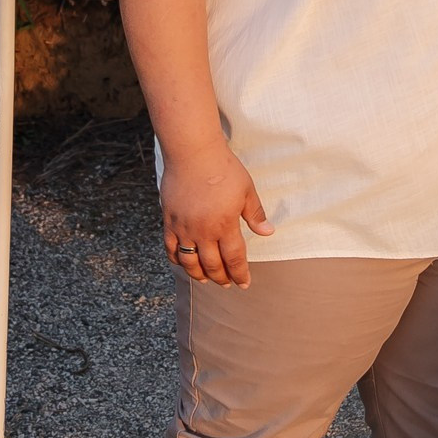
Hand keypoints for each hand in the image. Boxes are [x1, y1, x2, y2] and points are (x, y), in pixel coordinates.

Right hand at [161, 135, 269, 286]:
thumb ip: (255, 214)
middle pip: (212, 265)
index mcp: (225, 225)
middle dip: (221, 278)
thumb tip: (267, 232)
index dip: (240, 273)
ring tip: (205, 280)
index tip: (244, 283)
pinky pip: (170, 248)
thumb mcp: (246, 190)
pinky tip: (183, 263)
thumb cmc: (223, 168)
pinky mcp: (169, 221)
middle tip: (226, 284)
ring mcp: (184, 227)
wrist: (193, 153)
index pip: (234, 258)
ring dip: (198, 274)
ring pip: (189, 261)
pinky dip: (176, 260)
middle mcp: (203, 231)